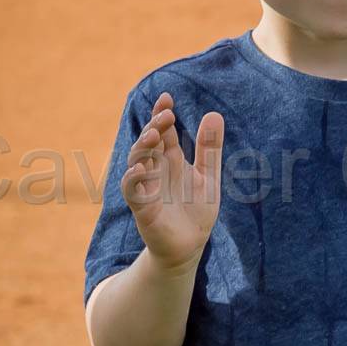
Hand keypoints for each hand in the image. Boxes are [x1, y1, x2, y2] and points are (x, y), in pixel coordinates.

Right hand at [121, 91, 224, 270]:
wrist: (189, 247)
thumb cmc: (195, 211)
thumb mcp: (208, 176)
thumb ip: (209, 148)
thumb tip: (214, 113)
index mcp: (170, 160)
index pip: (162, 131)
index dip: (161, 114)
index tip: (167, 98)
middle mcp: (155, 170)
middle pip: (148, 142)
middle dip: (154, 127)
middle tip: (166, 115)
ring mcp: (146, 187)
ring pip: (137, 161)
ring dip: (143, 147)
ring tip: (154, 135)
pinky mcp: (142, 208)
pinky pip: (132, 190)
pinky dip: (134, 178)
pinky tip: (141, 168)